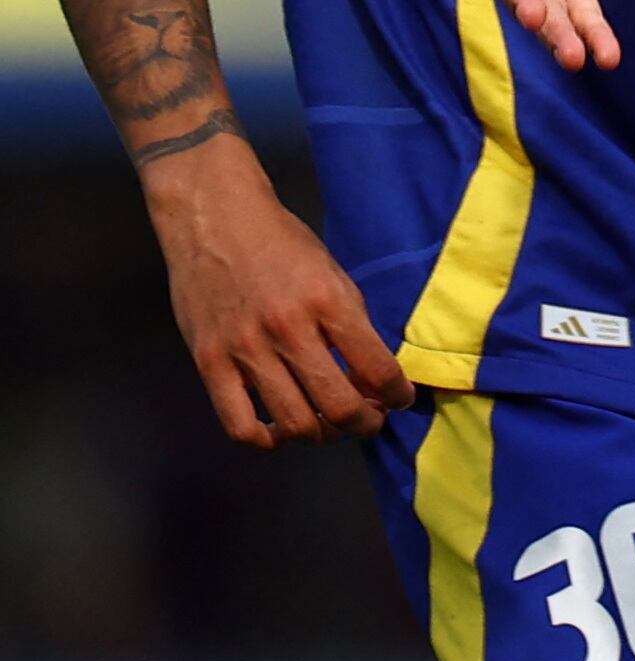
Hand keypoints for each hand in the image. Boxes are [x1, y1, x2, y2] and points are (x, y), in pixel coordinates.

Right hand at [145, 141, 412, 445]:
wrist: (215, 219)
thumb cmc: (281, 243)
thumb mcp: (333, 272)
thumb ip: (351, 322)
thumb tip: (373, 374)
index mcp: (329, 302)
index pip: (378, 369)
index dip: (397, 396)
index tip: (400, 400)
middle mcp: (289, 329)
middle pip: (338, 406)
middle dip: (364, 424)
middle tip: (369, 422)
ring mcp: (245, 349)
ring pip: (292, 422)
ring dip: (319, 435)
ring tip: (327, 426)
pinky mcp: (208, 362)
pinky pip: (239, 425)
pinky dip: (265, 441)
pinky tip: (278, 433)